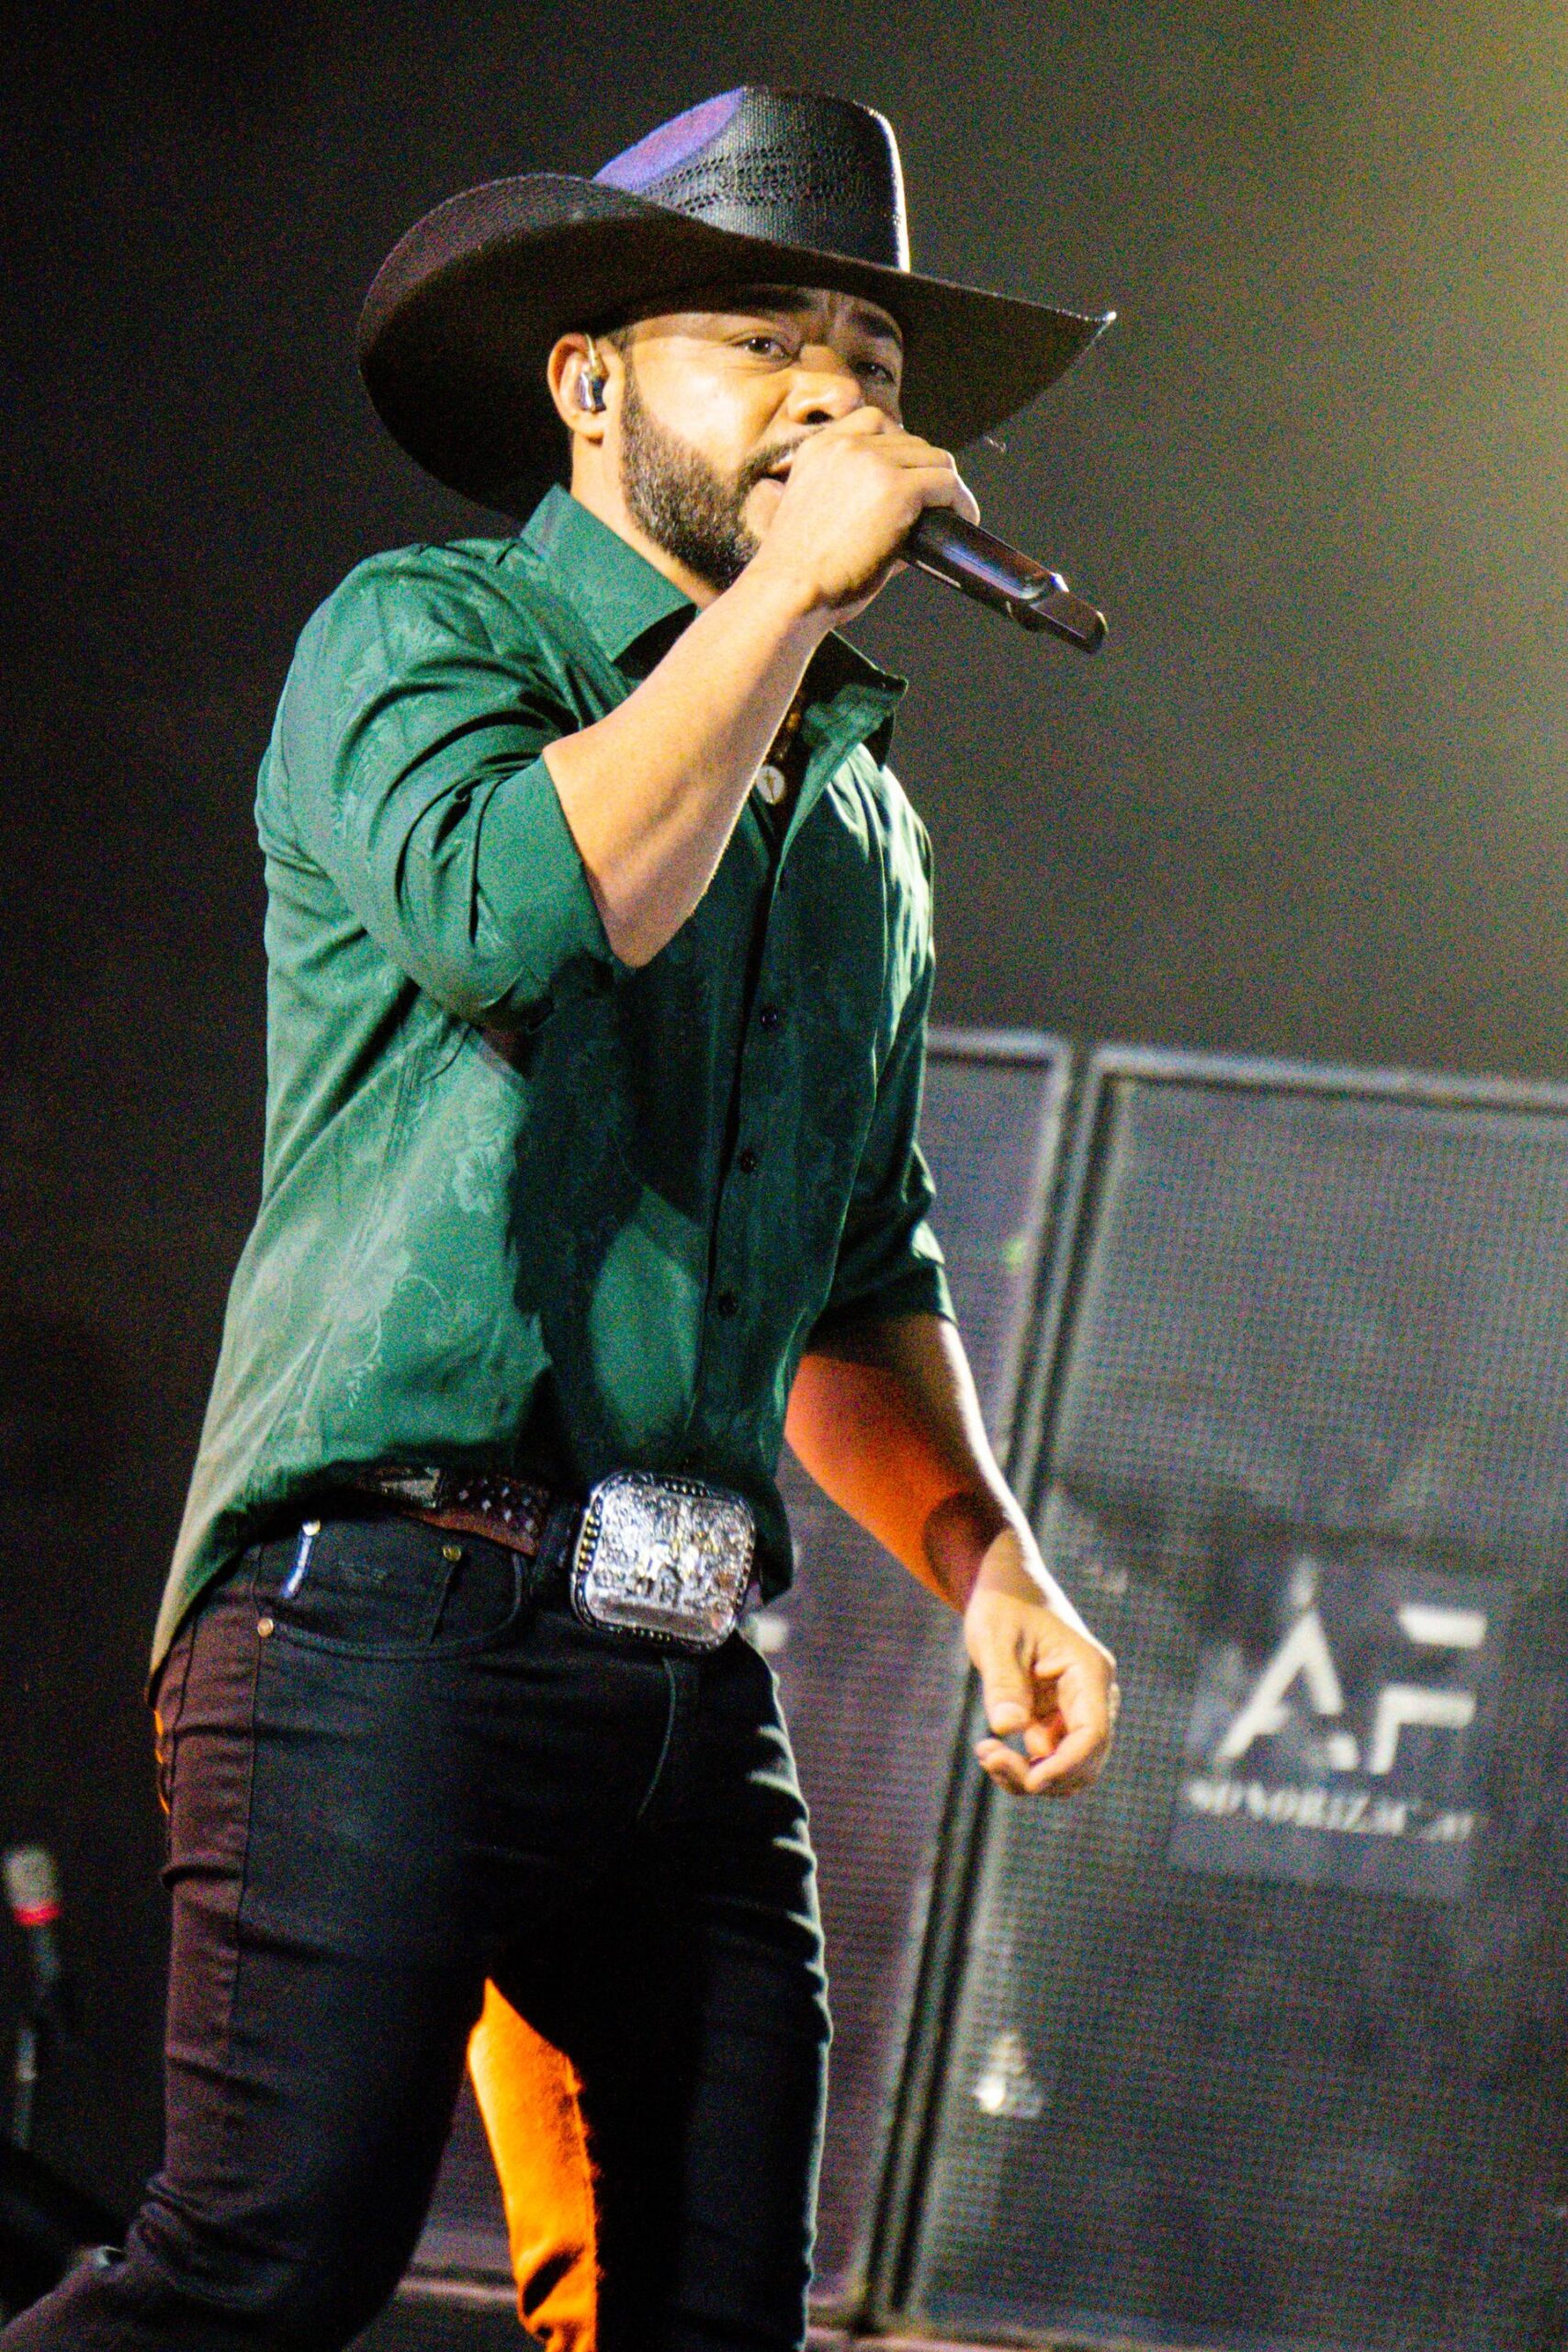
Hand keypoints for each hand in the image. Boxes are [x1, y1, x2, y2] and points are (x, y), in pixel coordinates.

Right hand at [748, 407, 978, 619]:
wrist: (787, 592)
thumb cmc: (797, 573)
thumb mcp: (819, 516)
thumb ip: (858, 502)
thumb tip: (910, 517)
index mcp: (819, 447)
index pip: (875, 422)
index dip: (901, 449)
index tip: (910, 475)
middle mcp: (844, 445)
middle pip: (912, 442)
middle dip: (927, 473)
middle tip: (937, 506)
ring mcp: (871, 463)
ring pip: (936, 460)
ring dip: (948, 488)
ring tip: (953, 515)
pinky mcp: (896, 490)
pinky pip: (947, 484)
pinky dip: (961, 503)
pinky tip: (963, 521)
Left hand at [964, 1527, 1118, 1797]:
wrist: (1006, 1587)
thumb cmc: (1003, 1604)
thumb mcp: (995, 1637)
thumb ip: (1003, 1683)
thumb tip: (1008, 1729)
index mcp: (1089, 1671)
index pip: (1093, 1734)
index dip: (1065, 1766)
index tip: (1029, 1782)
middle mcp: (1093, 1694)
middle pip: (1085, 1760)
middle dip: (1042, 1775)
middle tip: (989, 1759)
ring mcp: (1078, 1708)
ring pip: (1068, 1766)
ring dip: (1030, 1775)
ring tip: (986, 1754)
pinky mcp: (1059, 1717)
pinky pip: (1050, 1757)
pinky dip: (1024, 1765)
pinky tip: (991, 1750)